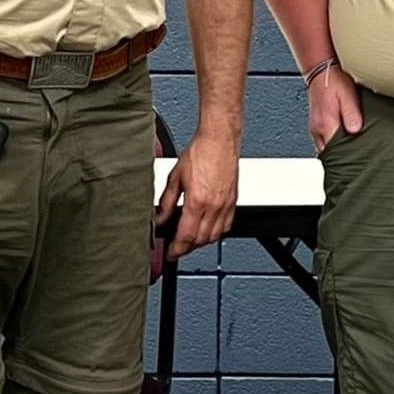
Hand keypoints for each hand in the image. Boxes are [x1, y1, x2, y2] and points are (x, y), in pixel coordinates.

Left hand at [159, 122, 238, 258]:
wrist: (219, 139)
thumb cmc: (200, 152)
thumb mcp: (175, 178)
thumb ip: (167, 202)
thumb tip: (159, 218)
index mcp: (197, 201)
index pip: (186, 237)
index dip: (176, 250)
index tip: (170, 254)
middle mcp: (214, 206)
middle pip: (201, 240)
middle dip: (187, 248)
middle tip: (177, 248)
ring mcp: (226, 205)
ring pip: (215, 236)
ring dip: (201, 242)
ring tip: (190, 240)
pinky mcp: (233, 201)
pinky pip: (227, 226)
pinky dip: (217, 233)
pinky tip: (208, 230)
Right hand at [308, 66, 364, 152]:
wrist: (321, 70)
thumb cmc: (334, 80)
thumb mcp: (348, 95)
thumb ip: (352, 114)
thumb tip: (356, 131)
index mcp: (326, 124)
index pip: (334, 152)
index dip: (345, 158)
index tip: (355, 160)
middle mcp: (317, 128)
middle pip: (328, 153)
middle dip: (340, 156)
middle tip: (354, 158)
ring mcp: (315, 126)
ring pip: (324, 147)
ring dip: (335, 149)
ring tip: (349, 150)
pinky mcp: (316, 122)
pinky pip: (322, 139)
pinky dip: (331, 142)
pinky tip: (341, 138)